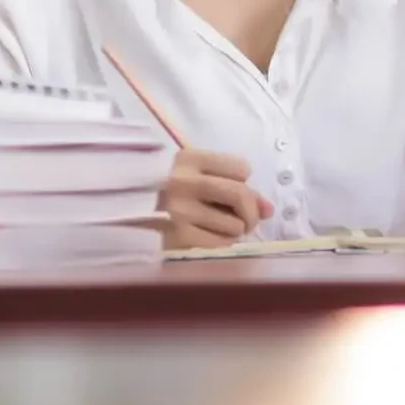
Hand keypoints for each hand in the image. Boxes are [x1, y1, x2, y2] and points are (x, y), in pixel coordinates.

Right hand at [157, 149, 272, 248]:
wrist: (135, 215)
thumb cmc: (177, 193)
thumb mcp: (203, 178)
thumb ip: (239, 188)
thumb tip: (269, 209)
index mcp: (188, 159)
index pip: (242, 168)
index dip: (242, 180)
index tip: (230, 186)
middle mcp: (181, 182)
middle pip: (240, 194)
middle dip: (250, 211)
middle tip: (246, 220)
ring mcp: (179, 212)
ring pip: (235, 225)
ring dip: (234, 230)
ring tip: (218, 227)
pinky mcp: (178, 238)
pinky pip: (222, 245)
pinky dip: (223, 244)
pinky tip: (207, 238)